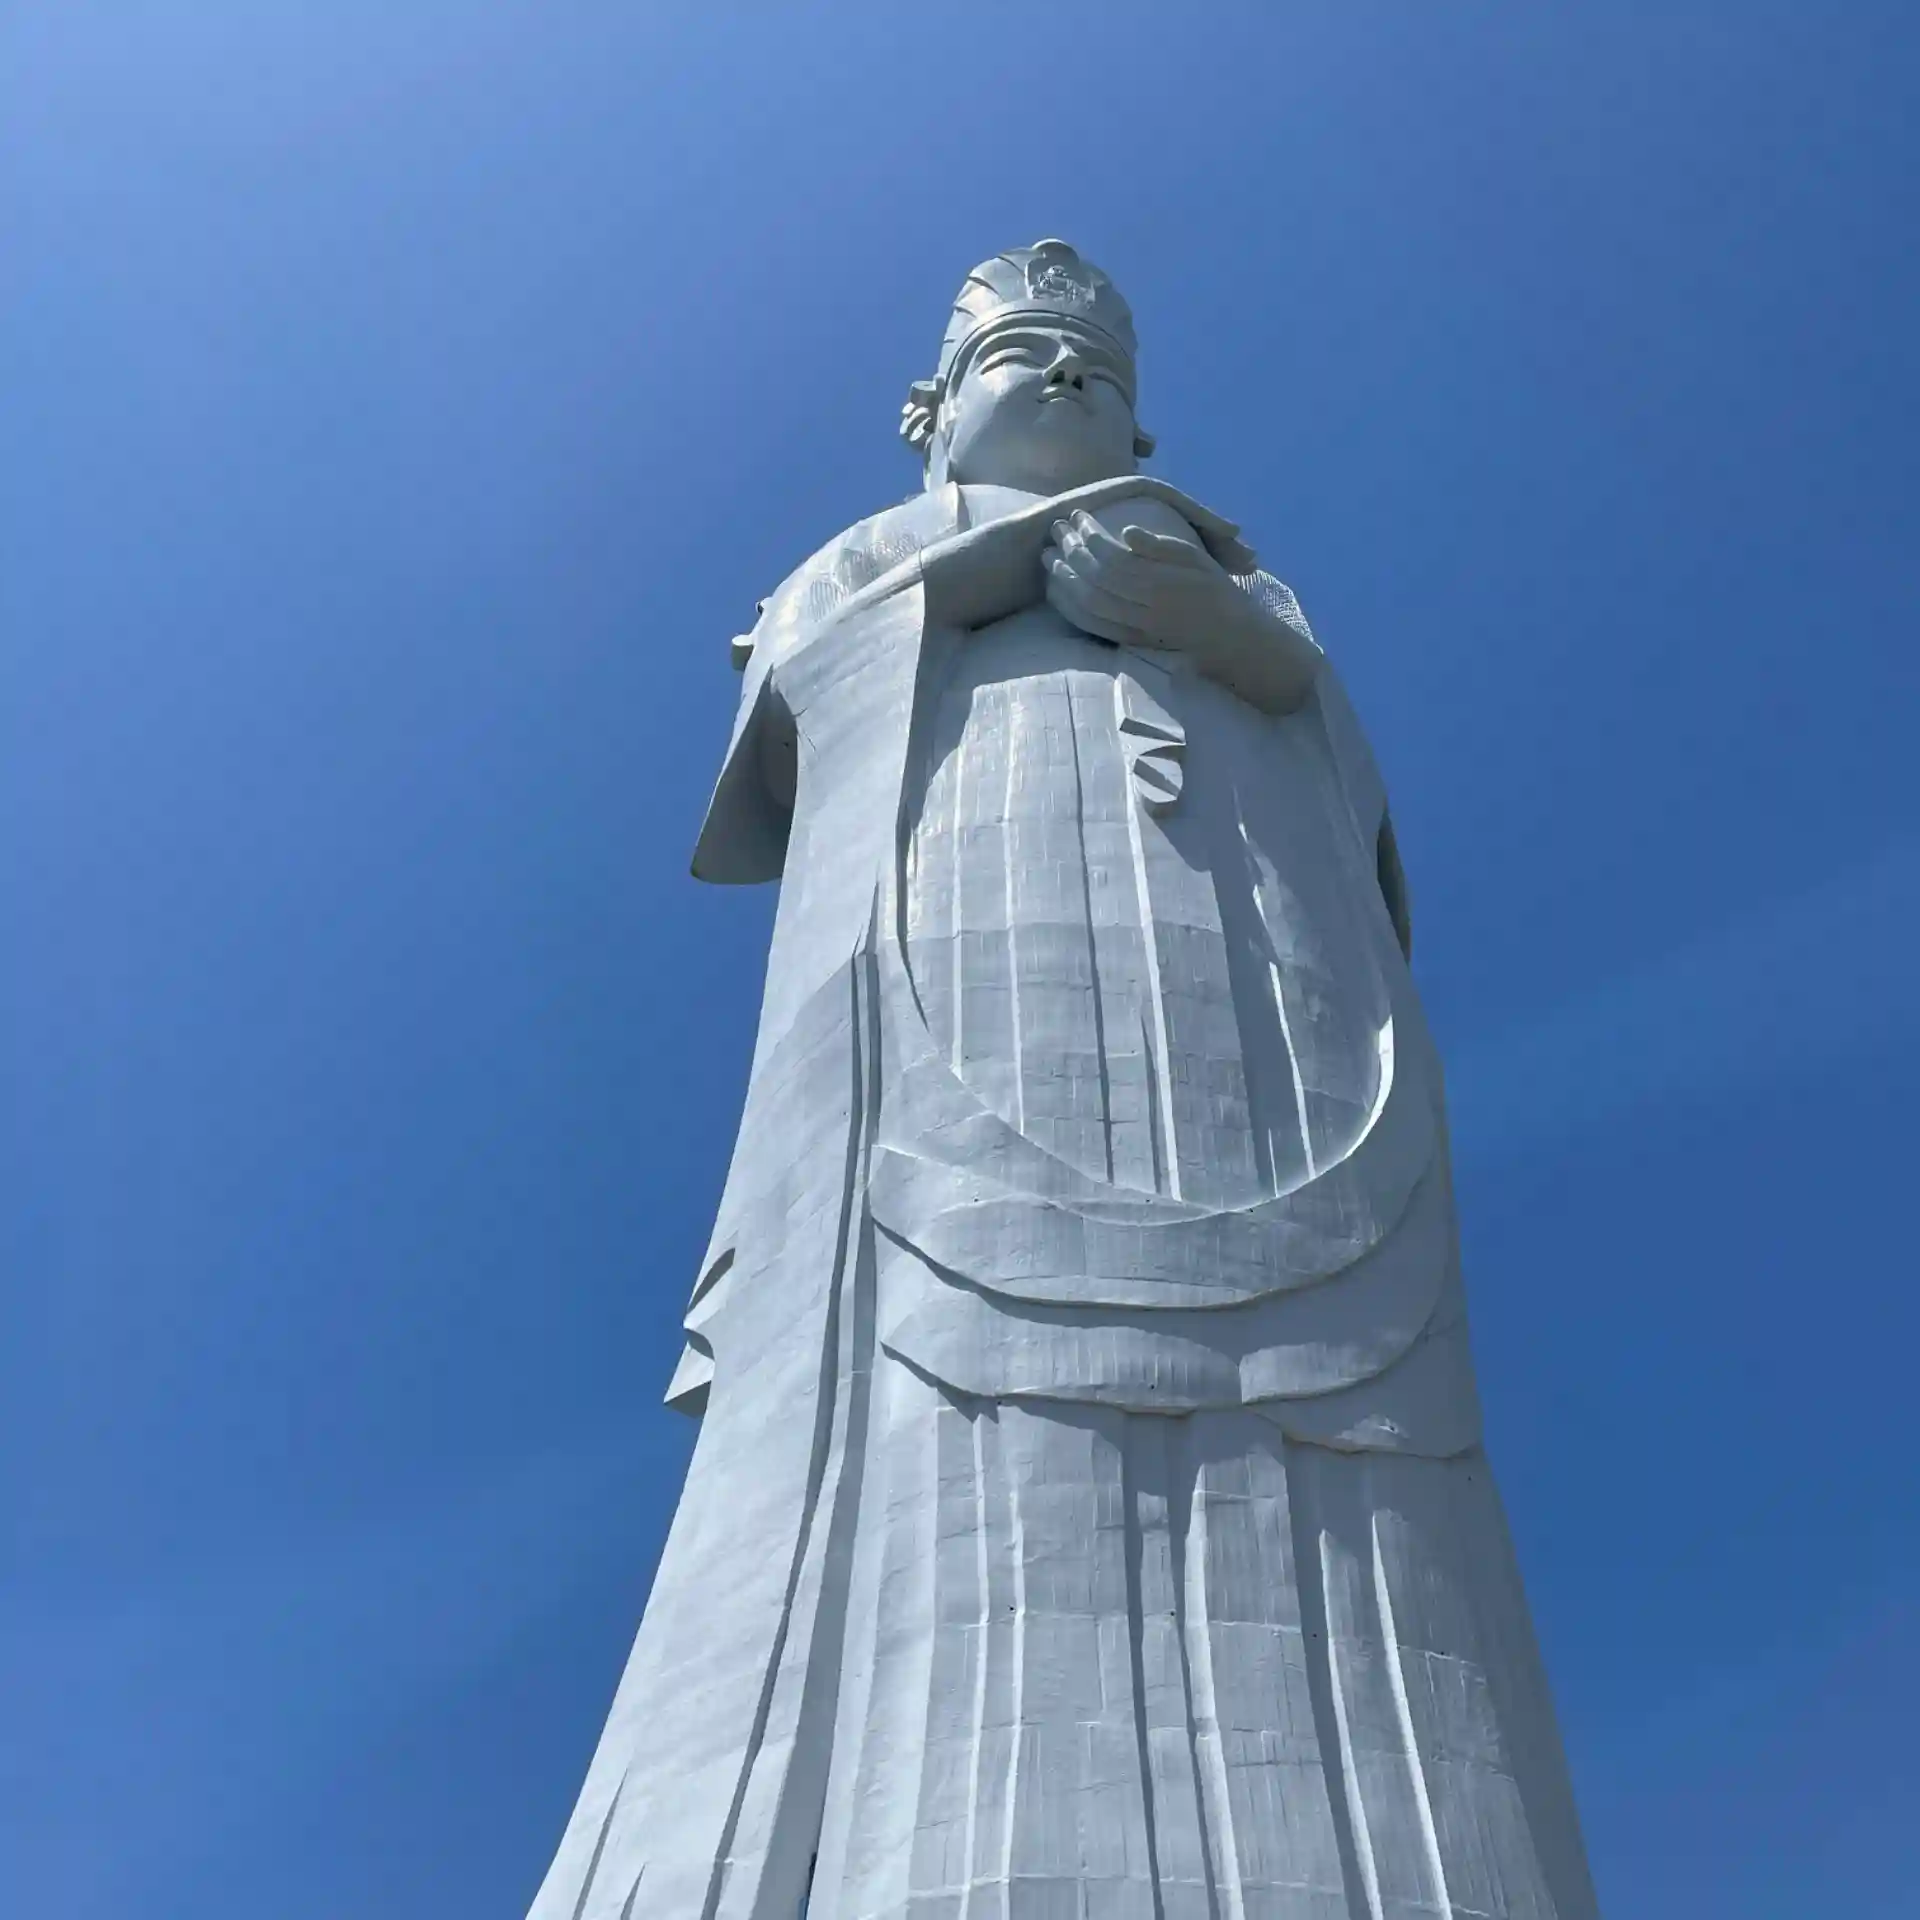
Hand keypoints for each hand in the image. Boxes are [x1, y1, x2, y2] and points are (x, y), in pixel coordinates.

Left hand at [1042, 507, 1237, 648]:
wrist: (1228, 637)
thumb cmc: (1213, 589)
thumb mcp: (1197, 558)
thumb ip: (1160, 547)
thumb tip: (1127, 531)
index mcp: (1164, 583)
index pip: (1115, 557)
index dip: (1092, 536)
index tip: (1079, 516)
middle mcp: (1148, 609)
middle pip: (1098, 579)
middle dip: (1072, 551)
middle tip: (1057, 529)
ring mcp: (1136, 629)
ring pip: (1090, 604)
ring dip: (1065, 579)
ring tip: (1050, 555)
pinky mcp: (1129, 643)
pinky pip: (1092, 627)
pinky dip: (1070, 608)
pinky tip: (1057, 589)